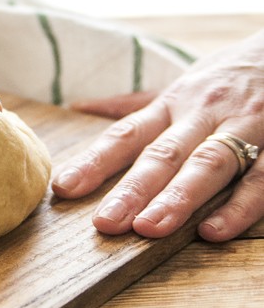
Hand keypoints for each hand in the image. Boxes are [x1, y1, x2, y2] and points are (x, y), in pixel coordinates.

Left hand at [52, 31, 263, 240]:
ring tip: (150, 228)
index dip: (94, 161)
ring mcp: (243, 128)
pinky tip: (213, 230)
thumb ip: (131, 104)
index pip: (125, 135)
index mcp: (171, 105)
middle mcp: (201, 115)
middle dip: (132, 189)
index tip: (63, 188)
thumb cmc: (226, 77)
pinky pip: (261, 179)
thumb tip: (78, 106)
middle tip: (105, 223)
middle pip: (162, 154)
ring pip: (207, 164)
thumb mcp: (178, 85)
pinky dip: (238, 206)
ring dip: (178, 197)